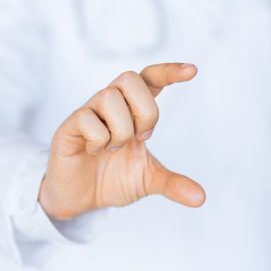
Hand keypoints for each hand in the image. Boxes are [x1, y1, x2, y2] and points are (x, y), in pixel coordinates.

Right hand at [39, 63, 205, 219]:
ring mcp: (89, 113)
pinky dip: (98, 140)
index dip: (169, 71)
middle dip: (145, 111)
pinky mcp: (69, 127)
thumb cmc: (112, 179)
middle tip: (141, 138)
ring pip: (109, 96)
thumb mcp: (147, 180)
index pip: (150, 78)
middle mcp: (111, 106)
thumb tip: (200, 198)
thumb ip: (172, 183)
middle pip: (130, 78)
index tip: (193, 71)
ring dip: (120, 129)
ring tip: (113, 149)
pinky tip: (93, 152)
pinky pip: (87, 118)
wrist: (80, 199)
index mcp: (132, 111)